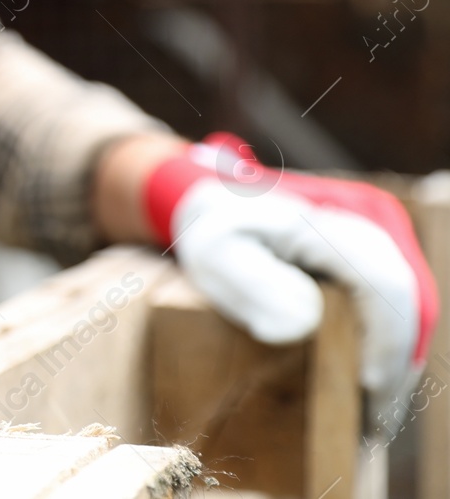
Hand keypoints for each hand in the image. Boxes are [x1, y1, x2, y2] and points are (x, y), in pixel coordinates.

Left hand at [146, 134, 437, 435]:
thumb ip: (253, 283)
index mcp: (333, 225)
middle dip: (396, 366)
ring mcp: (377, 251)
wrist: (222, 206)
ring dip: (396, 366)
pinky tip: (368, 391)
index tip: (367, 386)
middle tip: (372, 421)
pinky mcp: (375, 270)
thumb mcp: (216, 253)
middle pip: (410, 305)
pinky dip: (386, 354)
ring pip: (410, 314)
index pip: (385, 283)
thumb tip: (299, 325)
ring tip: (370, 416)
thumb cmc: (218, 232)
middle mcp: (370, 232)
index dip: (385, 340)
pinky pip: (396, 315)